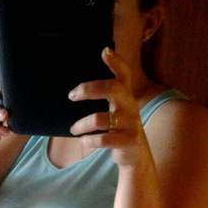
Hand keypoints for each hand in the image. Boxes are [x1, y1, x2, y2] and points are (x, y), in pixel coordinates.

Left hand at [68, 47, 148, 167]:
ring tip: (74, 129)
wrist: (135, 155)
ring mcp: (131, 123)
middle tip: (72, 95)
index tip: (105, 51)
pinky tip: (84, 140)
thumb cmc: (117, 130)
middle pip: (112, 88)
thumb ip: (102, 99)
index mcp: (125, 95)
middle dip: (89, 89)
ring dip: (82, 124)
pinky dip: (90, 140)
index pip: (124, 74)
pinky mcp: (130, 140)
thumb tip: (73, 91)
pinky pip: (105, 139)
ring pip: (100, 119)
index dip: (116, 62)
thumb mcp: (113, 111)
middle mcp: (131, 105)